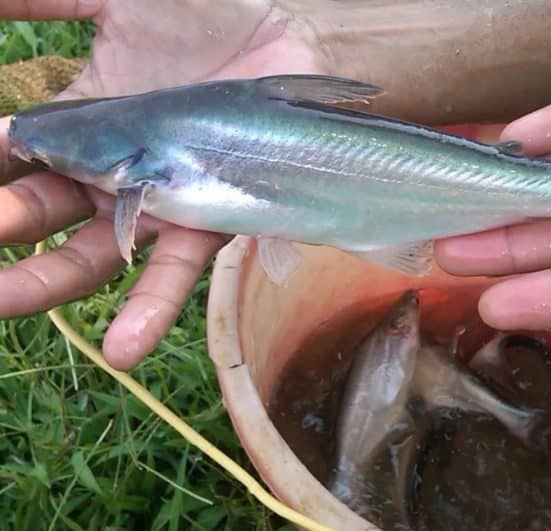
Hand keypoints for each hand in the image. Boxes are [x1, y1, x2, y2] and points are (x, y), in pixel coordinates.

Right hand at [0, 0, 334, 369]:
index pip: (17, 153)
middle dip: (2, 226)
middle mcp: (115, 170)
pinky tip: (121, 348)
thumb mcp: (115, 0)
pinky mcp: (211, 218)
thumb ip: (42, 1)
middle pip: (43, 212)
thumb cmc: (206, 15)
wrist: (282, 36)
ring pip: (97, 255)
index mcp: (85, 123)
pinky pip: (177, 270)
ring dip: (49, 282)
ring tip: (3, 302)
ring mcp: (162, 200)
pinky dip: (149, 308)